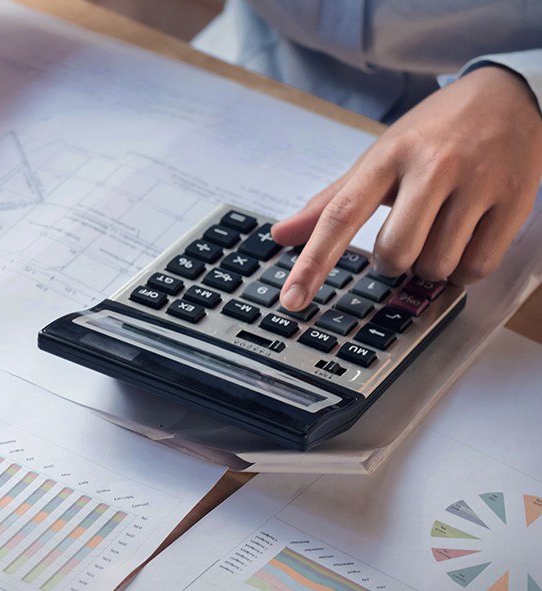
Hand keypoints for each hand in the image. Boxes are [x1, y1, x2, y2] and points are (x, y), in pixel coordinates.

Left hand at [273, 65, 541, 310]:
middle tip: (403, 240)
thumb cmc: (434, 133)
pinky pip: (477, 267)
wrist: (508, 95)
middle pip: (394, 252)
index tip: (292, 300)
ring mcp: (477, 182)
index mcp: (387, 156)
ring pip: (436, 264)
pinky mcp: (514, 199)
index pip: (340, 215)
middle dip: (391, 262)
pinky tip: (463, 245)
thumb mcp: (379, 157)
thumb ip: (331, 201)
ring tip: (438, 234)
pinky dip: (463, 271)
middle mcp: (432, 166)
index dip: (312, 263)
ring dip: (429, 266)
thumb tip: (279, 235)